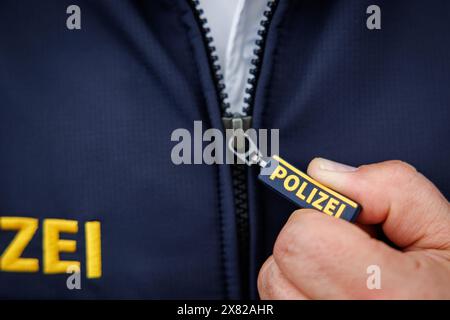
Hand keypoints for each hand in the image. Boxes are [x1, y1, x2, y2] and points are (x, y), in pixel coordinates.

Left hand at [258, 158, 449, 298]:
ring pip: (275, 282)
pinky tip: (334, 285)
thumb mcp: (442, 229)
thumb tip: (325, 174)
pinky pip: (280, 300)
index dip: (323, 215)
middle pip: (282, 260)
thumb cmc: (447, 288)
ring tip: (346, 268)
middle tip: (353, 247)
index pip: (303, 239)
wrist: (444, 310)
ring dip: (305, 265)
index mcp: (384, 296)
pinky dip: (300, 285)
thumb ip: (390, 189)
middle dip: (313, 239)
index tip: (347, 216)